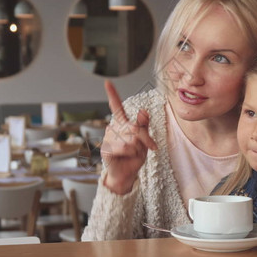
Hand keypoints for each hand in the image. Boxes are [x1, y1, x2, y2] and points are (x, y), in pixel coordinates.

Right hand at [101, 80, 156, 194]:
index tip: (107, 82)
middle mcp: (113, 127)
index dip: (112, 94)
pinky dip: (131, 153)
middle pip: (134, 126)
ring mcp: (108, 138)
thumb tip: (143, 110)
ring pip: (131, 138)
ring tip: (133, 153)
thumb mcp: (144, 140)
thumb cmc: (135, 156)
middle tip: (150, 146)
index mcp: (122, 123)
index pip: (116, 106)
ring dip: (138, 148)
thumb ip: (144, 125)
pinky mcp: (106, 148)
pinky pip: (125, 147)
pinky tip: (127, 156)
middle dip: (146, 138)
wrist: (127, 174)